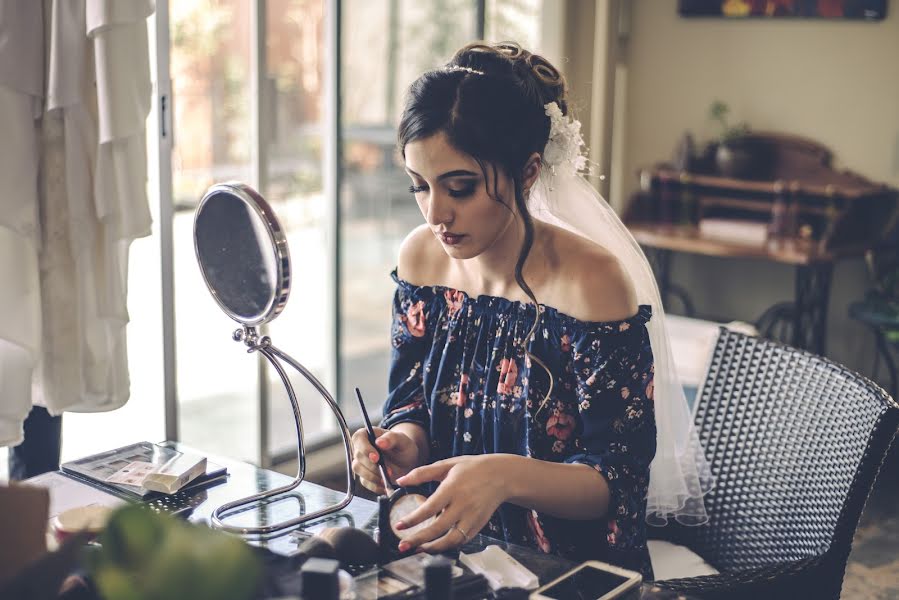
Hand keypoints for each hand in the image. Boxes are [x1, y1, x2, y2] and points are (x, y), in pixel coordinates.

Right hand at [350, 427, 419, 494]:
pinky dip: (375, 486)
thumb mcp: (402, 439)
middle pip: (358, 456)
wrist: (407, 462)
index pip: (358, 438)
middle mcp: (361, 448)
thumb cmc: (403, 446)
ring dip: (372, 476)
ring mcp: (361, 462)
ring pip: (358, 469)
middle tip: (389, 470)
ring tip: (388, 478)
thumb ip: (391, 438)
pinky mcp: (364, 476)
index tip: (376, 457)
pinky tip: (385, 486)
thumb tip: (379, 442)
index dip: (365, 448)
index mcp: (367, 434)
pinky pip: (364, 482)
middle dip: (372, 465)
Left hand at [392, 455, 508, 553]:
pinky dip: (448, 546)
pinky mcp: (478, 525)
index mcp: (453, 488)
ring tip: (418, 549)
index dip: (413, 519)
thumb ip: (422, 473)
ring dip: (433, 548)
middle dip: (418, 540)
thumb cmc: (473, 468)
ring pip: (451, 540)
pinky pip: (461, 541)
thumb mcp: (447, 465)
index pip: (430, 507)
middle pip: (438, 528)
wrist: (501, 475)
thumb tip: (401, 480)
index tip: (399, 525)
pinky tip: (435, 545)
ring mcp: (472, 517)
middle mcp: (463, 505)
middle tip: (403, 545)